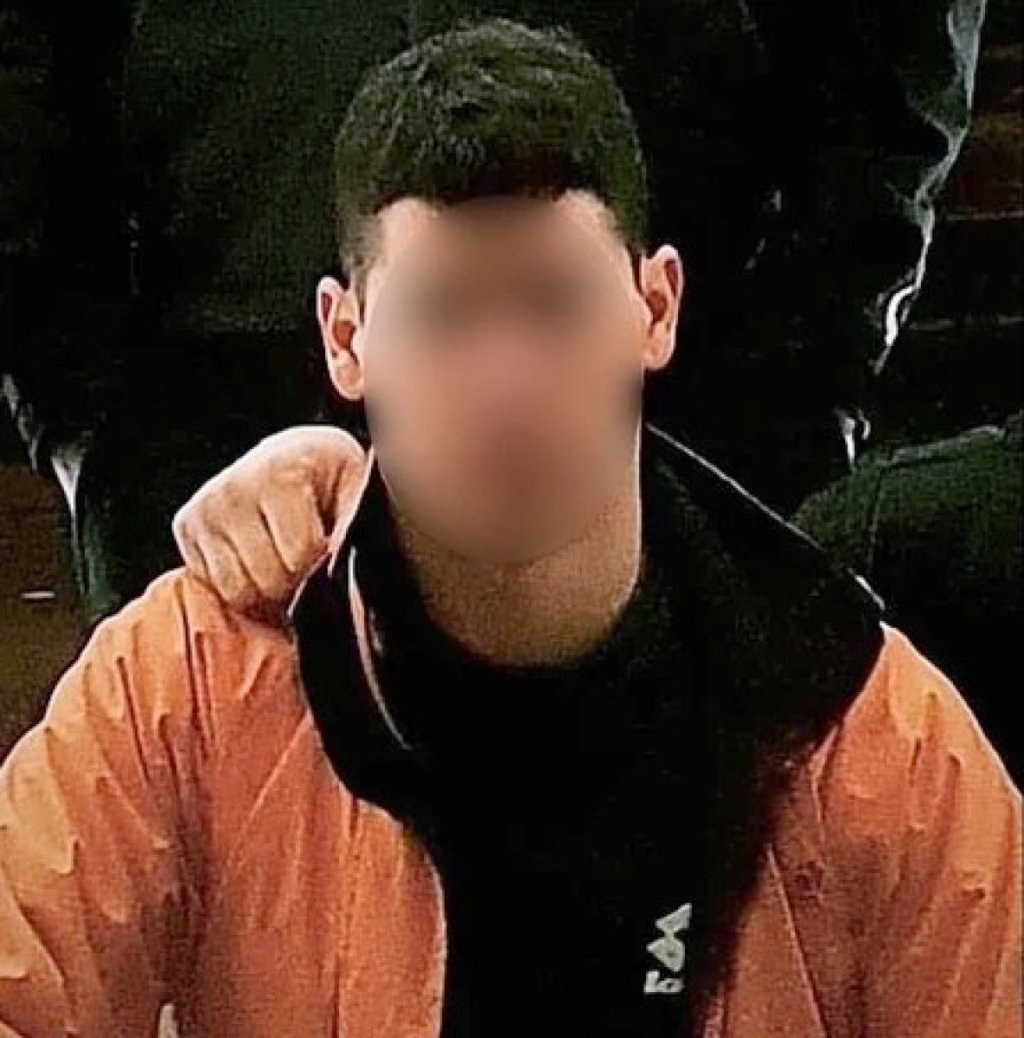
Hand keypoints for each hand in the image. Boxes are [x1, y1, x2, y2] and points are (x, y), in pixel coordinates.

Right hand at [173, 426, 370, 616]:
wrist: (291, 457)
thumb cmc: (330, 481)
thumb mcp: (355, 492)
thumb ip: (354, 524)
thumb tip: (339, 559)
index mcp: (280, 472)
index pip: (299, 556)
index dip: (320, 560)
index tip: (326, 542)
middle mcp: (232, 486)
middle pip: (266, 578)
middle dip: (294, 579)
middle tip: (304, 558)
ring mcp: (203, 507)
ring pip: (237, 590)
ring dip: (267, 588)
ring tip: (282, 560)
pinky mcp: (185, 526)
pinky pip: (215, 587)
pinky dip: (241, 584)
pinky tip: (257, 560)